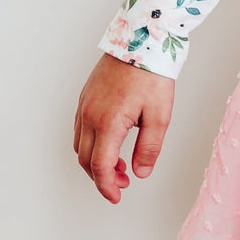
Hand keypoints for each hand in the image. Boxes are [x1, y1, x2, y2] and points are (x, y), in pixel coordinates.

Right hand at [74, 54, 174, 202]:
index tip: (116, 198)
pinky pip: (80, 130)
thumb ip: (149, 148)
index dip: (107, 187)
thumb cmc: (151, 76)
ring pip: (80, 146)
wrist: (140, 41)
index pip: (100, 166)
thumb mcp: (159, 116)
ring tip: (119, 167)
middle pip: (86, 160)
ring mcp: (84, 106)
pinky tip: (110, 145)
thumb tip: (139, 173)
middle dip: (101, 178)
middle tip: (122, 185)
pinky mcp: (85, 98)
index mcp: (108, 123)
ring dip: (95, 162)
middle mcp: (89, 116)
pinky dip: (91, 145)